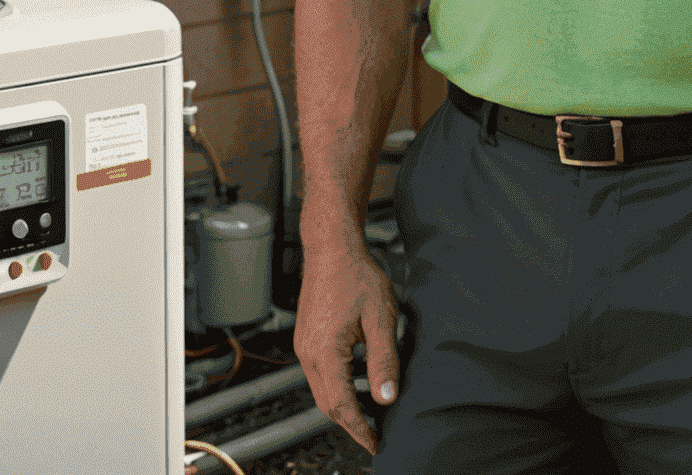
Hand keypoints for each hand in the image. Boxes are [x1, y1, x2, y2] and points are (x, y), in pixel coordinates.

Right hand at [294, 237, 402, 456]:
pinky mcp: (306, 339)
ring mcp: (304, 346)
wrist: (332, 248)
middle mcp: (308, 354)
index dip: (360, 429)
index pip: (341, 406)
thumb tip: (387, 398)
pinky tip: (356, 384)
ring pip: (322, 390)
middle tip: (375, 434)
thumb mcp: (380, 318)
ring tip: (370, 413)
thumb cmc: (356, 276)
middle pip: (327, 404)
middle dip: (351, 423)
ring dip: (343, 406)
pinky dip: (337, 387)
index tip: (377, 443)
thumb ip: (384, 360)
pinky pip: (319, 374)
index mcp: (325, 352)